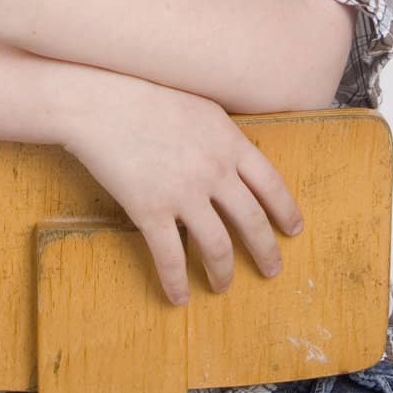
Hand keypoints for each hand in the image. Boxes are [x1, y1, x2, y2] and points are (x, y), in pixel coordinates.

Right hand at [58, 75, 304, 304]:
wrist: (98, 101)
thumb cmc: (145, 95)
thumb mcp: (199, 107)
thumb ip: (223, 136)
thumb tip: (237, 160)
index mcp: (230, 143)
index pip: (272, 185)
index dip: (286, 212)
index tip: (294, 230)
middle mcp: (215, 171)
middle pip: (252, 222)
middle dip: (266, 252)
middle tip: (272, 270)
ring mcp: (183, 193)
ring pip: (218, 247)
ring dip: (223, 273)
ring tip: (223, 287)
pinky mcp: (150, 210)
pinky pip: (170, 257)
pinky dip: (177, 282)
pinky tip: (179, 297)